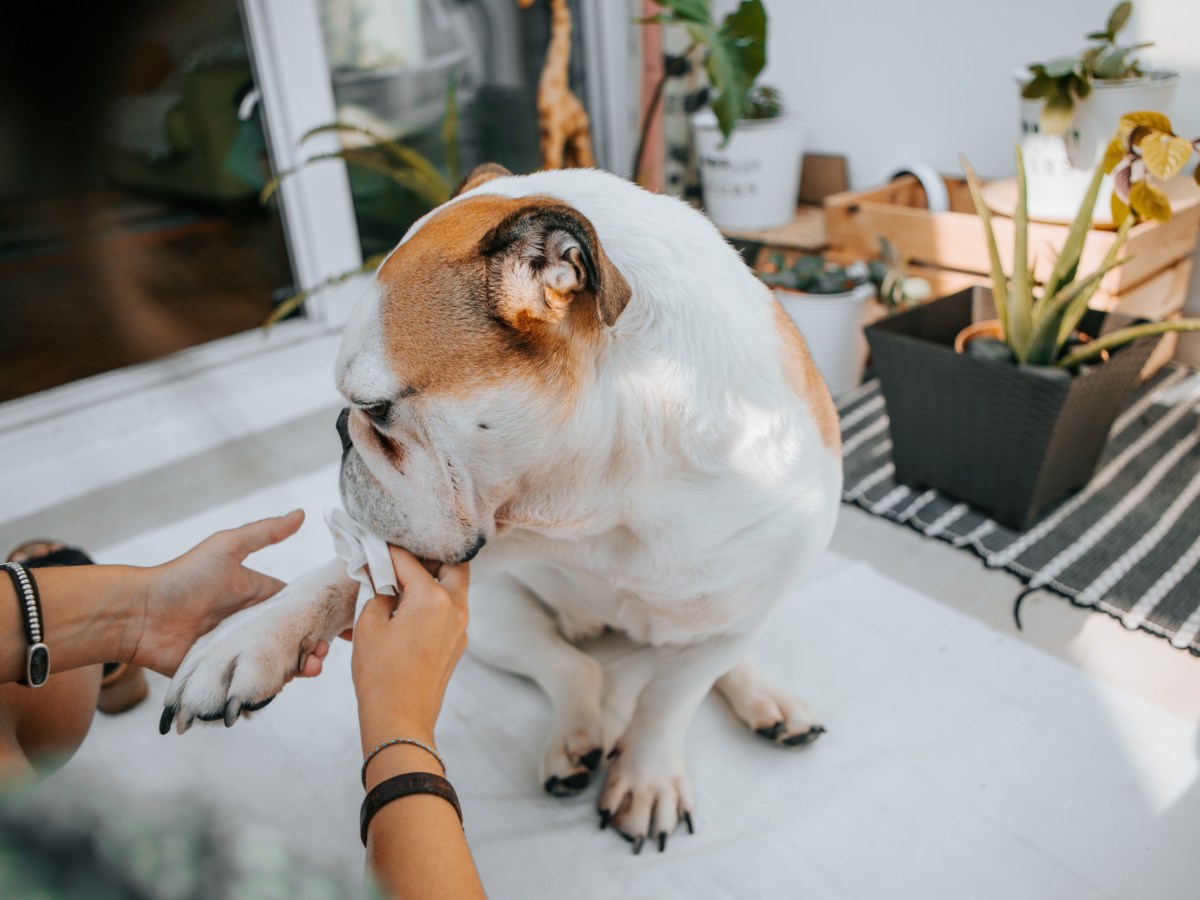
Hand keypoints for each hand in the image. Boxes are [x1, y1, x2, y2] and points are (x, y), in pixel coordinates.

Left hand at [129, 510, 328, 677]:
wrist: (140, 615)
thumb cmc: (182, 577)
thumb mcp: (226, 547)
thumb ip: (265, 533)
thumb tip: (301, 513)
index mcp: (258, 598)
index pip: (298, 609)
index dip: (320, 616)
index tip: (342, 623)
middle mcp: (252, 628)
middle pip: (295, 641)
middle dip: (315, 648)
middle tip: (321, 653)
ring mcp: (239, 654)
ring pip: (280, 665)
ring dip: (300, 668)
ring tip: (308, 668)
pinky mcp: (224, 677)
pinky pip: (254, 685)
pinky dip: (273, 687)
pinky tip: (283, 683)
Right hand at [352, 546, 468, 747]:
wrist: (399, 720)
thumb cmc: (380, 675)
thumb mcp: (370, 626)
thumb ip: (378, 593)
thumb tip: (381, 578)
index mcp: (434, 598)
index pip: (410, 561)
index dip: (387, 551)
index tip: (373, 545)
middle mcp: (455, 608)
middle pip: (452, 565)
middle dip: (428, 556)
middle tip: (401, 559)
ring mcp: (461, 628)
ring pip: (454, 588)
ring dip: (432, 579)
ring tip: (401, 581)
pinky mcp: (458, 644)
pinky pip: (449, 611)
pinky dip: (432, 602)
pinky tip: (406, 608)